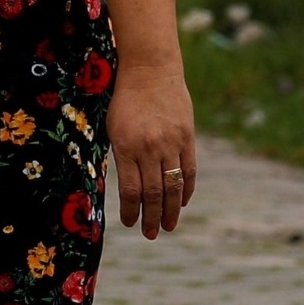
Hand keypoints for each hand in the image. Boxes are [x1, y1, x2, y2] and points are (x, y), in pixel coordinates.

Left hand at [109, 74, 199, 237]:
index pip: (131, 190)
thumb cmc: (125, 100)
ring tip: (168, 226)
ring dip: (170, 210)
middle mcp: (150, 148)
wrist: (150, 70)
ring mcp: (171, 143)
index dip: (131, 211)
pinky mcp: (187, 137)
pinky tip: (182, 202)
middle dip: (152, 218)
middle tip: (151, 234)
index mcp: (126, 147)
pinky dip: (186, 190)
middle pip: (153, 193)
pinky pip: (189, 170)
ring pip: (173, 186)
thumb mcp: (114, 128)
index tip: (129, 223)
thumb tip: (130, 189)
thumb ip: (124, 158)